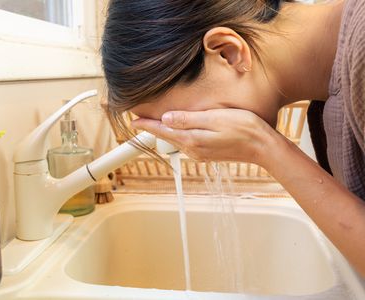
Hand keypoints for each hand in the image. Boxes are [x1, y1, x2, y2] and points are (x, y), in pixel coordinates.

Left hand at [131, 109, 279, 165]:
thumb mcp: (214, 118)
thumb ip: (189, 120)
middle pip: (167, 138)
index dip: (147, 125)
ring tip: (156, 123)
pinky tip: (180, 129)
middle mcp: (193, 149)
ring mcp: (200, 153)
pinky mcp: (208, 153)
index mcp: (192, 139)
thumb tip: (166, 119)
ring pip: (176, 141)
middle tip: (141, 121)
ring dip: (165, 133)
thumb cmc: (243, 128)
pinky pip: (187, 144)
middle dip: (154, 129)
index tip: (133, 122)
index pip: (163, 131)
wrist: (262, 147)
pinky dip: (178, 136)